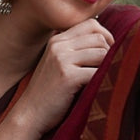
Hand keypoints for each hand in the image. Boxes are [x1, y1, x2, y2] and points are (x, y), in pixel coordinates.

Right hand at [16, 19, 114, 136]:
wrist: (29, 115)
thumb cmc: (48, 93)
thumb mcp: (57, 64)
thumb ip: (75, 51)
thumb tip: (107, 44)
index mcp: (57, 40)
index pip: (91, 24)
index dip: (106, 36)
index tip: (109, 53)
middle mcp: (59, 46)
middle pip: (99, 38)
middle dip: (110, 53)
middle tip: (108, 70)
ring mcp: (62, 60)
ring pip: (102, 53)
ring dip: (107, 67)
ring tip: (101, 80)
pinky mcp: (68, 76)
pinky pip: (98, 72)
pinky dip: (103, 81)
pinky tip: (98, 90)